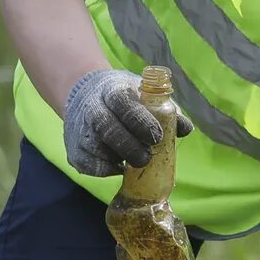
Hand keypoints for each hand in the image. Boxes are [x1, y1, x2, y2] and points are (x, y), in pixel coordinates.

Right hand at [63, 67, 184, 176]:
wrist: (86, 96)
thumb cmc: (126, 98)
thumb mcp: (144, 95)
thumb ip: (166, 111)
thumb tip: (185, 129)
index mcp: (112, 90)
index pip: (122, 102)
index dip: (140, 120)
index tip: (157, 136)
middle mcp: (92, 108)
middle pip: (107, 127)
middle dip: (130, 146)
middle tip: (147, 157)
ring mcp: (80, 130)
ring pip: (96, 149)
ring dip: (118, 159)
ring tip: (136, 161)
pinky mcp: (74, 150)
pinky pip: (89, 166)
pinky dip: (106, 170)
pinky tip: (119, 166)